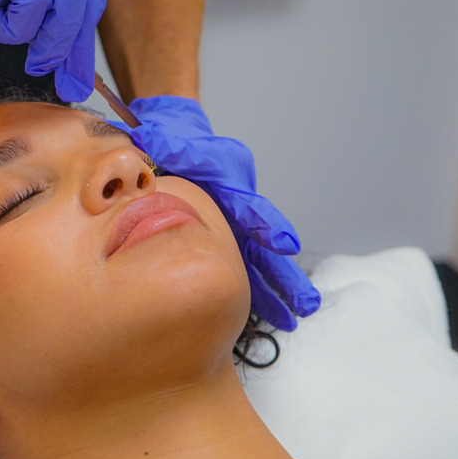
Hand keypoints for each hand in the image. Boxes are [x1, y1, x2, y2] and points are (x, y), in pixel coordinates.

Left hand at [124, 96, 320, 330]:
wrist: (177, 138)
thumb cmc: (178, 138)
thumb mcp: (173, 138)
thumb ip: (169, 145)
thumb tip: (152, 141)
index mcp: (231, 182)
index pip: (250, 206)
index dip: (266, 225)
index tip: (283, 244)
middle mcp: (240, 207)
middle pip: (265, 245)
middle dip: (284, 274)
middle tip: (305, 302)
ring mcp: (234, 225)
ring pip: (257, 263)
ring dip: (275, 291)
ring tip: (292, 319)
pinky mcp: (224, 237)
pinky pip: (240, 268)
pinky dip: (252, 292)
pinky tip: (268, 316)